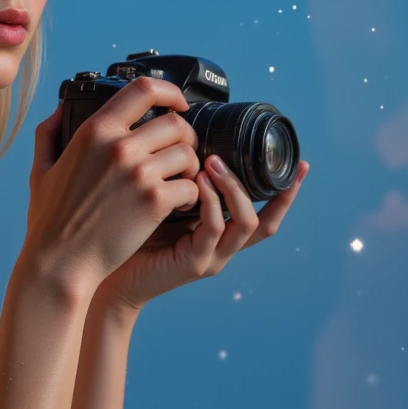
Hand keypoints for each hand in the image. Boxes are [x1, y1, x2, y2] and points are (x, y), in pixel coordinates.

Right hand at [23, 80, 201, 297]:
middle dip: (185, 137)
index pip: (143, 89)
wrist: (60, 262)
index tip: (178, 103)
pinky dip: (191, 195)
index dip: (169, 91)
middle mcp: (119, 147)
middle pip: (175, 123)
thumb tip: (62, 109)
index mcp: (95, 132)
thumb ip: (49, 134)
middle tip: (181, 154)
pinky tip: (178, 205)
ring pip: (188, 153)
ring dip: (191, 167)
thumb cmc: (51, 222)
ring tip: (181, 181)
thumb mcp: (41, 170)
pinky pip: (191, 186)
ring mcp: (139, 173)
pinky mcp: (154, 201)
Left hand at [92, 154, 310, 315]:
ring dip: (233, 188)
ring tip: (213, 163)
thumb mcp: (162, 200)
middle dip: (274, 188)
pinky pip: (214, 229)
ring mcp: (212, 257)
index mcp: (219, 231)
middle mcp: (222, 246)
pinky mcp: (194, 263)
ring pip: (245, 222)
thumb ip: (181, 179)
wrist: (105, 272)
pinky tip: (197, 183)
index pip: (263, 210)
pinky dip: (211, 202)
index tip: (301, 163)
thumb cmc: (128, 233)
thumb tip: (187, 136)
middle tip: (250, 154)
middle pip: (267, 220)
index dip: (285, 190)